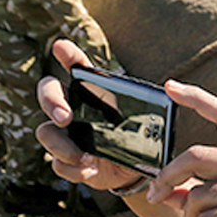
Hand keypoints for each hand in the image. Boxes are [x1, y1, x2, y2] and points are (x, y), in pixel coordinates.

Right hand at [34, 39, 142, 191]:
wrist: (131, 169)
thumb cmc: (133, 134)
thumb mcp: (142, 118)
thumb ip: (149, 105)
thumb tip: (170, 90)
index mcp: (91, 91)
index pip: (76, 65)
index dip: (67, 54)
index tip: (61, 46)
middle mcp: (71, 107)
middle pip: (47, 92)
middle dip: (51, 101)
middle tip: (65, 118)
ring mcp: (65, 134)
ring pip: (46, 132)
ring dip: (63, 146)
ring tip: (85, 158)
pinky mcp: (66, 160)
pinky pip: (57, 163)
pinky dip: (73, 169)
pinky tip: (88, 170)